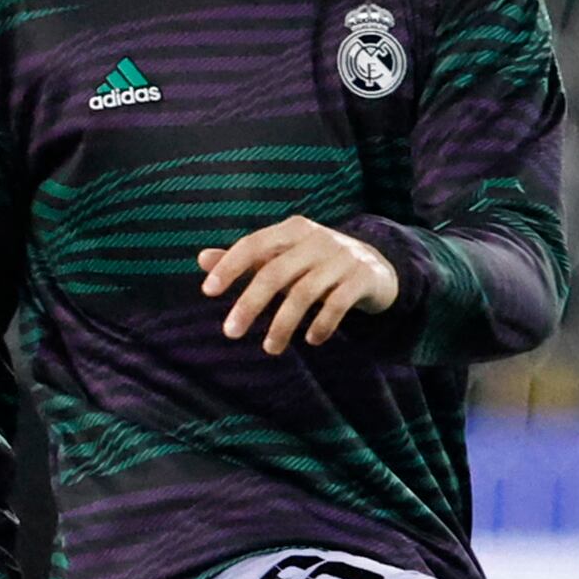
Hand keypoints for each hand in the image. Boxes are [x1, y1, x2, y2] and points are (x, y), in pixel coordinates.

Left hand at [197, 217, 398, 354]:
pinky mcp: (362, 278)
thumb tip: (201, 259)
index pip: (254, 245)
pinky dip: (321, 324)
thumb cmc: (317, 263)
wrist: (377, 265)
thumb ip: (246, 259)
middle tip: (230, 333)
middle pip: (276, 273)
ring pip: (304, 293)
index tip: (208, 292)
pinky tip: (310, 340)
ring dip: (283, 325)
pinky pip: (337, 304)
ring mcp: (342, 258)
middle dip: (250, 304)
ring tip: (270, 349)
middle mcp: (317, 239)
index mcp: (293, 230)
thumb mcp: (284, 257)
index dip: (230, 266)